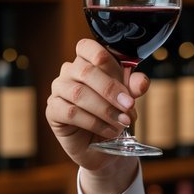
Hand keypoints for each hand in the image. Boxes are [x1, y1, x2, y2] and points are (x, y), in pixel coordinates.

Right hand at [46, 39, 148, 193]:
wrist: (102, 146)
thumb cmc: (112, 115)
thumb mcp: (127, 99)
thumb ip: (133, 87)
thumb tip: (140, 82)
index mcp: (87, 61)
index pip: (87, 47)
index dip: (105, 59)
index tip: (124, 77)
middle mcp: (69, 72)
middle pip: (86, 71)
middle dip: (111, 90)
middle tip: (128, 106)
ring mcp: (58, 90)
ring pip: (78, 93)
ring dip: (105, 109)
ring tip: (121, 122)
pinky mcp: (53, 111)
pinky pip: (71, 113)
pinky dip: (94, 123)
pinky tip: (108, 131)